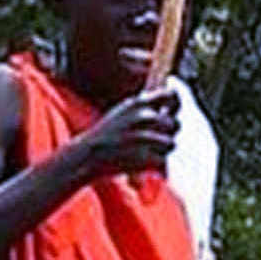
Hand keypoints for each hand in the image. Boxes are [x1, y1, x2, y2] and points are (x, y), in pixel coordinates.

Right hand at [65, 83, 182, 184]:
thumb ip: (146, 106)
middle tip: (149, 140)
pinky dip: (154, 164)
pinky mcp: (145, 156)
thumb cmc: (106, 135)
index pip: (171, 95)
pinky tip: (139, 162)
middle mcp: (144, 117)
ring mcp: (145, 137)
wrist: (85, 157)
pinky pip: (163, 160)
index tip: (171, 112)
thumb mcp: (123, 111)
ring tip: (142, 151)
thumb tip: (172, 98)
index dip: (175, 104)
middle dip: (166, 133)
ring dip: (161, 149)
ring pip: (171, 143)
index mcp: (138, 103)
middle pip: (174, 123)